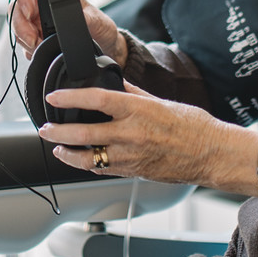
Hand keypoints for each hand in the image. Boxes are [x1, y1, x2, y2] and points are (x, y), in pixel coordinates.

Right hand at [12, 0, 126, 63]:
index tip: (29, 13)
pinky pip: (23, 43)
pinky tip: (38, 52)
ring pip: (18, 27)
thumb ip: (88, 18)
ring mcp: (38, 23)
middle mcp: (43, 6)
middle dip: (21, 26)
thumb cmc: (99, 26)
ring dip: (23, 39)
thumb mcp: (97, 21)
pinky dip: (28, 50)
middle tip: (32, 40)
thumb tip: (80, 18)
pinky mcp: (37, 39)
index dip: (24, 0)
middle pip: (17, 10)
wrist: (103, 45)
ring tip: (37, 47)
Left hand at [38, 81, 257, 193]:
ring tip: (56, 147)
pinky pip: (104, 170)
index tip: (54, 97)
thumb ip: (133, 94)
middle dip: (59, 131)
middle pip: (85, 134)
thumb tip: (113, 84)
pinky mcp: (134, 172)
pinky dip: (88, 165)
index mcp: (139, 111)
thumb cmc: (194, 127)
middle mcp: (132, 134)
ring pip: (89, 159)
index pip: (97, 100)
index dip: (71, 98)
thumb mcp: (161, 102)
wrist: (212, 154)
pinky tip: (79, 160)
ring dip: (67, 153)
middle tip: (45, 127)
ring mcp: (132, 156)